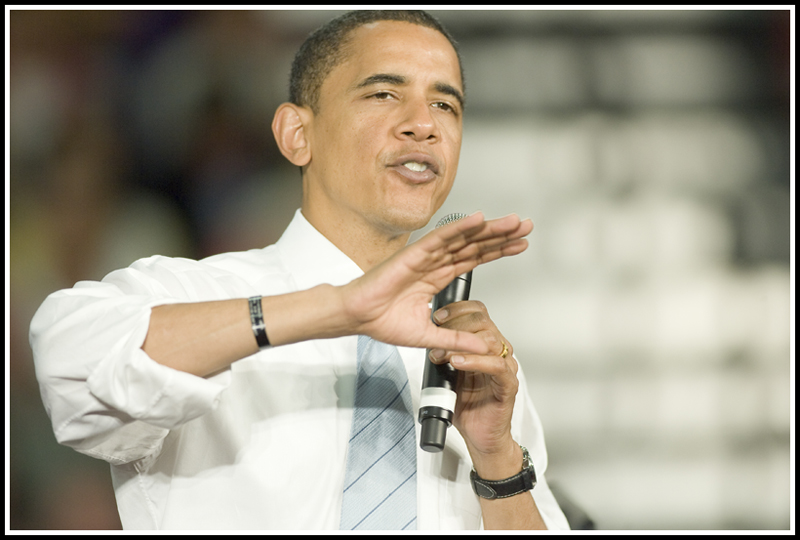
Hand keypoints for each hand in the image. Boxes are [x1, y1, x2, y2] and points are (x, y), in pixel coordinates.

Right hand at [340, 212, 531, 354]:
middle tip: (526, 225)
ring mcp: (425, 256)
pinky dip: (459, 227)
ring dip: (489, 229)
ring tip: (514, 222)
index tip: (520, 244)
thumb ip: (456, 339)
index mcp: (437, 277)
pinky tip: (478, 219)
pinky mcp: (413, 254)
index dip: (497, 251)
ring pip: (463, 239)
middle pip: (475, 245)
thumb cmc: (382, 321)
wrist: (358, 318)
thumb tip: (482, 346)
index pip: (474, 259)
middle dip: (501, 236)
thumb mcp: (429, 336)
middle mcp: (434, 262)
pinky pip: (440, 238)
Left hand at [429, 301, 519, 466]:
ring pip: (490, 341)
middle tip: (436, 332)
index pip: (478, 313)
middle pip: (484, 322)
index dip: (459, 309)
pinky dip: (476, 361)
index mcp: (486, 345)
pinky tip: (458, 362)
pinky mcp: (509, 385)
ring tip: (441, 354)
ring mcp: (506, 368)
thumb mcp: (449, 373)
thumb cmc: (467, 406)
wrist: (481, 437)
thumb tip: (426, 336)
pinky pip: (496, 366)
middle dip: (456, 323)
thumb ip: (445, 352)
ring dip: (460, 344)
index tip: (437, 315)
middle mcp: (499, 352)